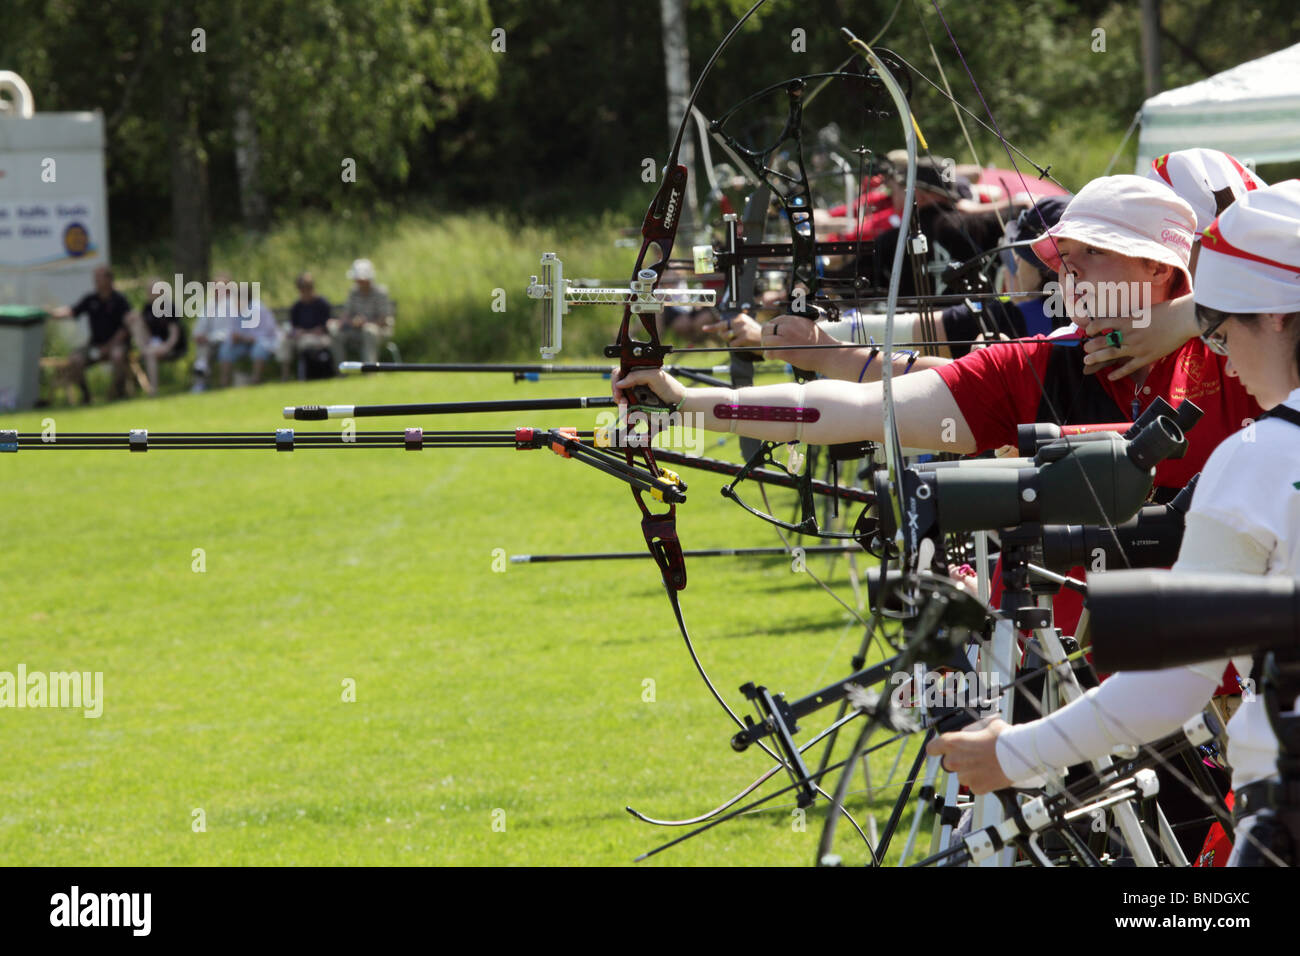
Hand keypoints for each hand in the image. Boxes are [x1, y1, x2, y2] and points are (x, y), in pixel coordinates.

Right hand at [611, 367, 686, 408]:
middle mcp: (635, 384)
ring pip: (620, 400)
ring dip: (620, 404)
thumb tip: (620, 383)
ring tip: (626, 406)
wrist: (679, 406)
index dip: (616, 380)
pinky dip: (625, 413)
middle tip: (622, 400)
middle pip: (617, 387)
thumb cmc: (670, 388)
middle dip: (617, 393)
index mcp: (638, 372)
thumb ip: (636, 376)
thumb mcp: (654, 376)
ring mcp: (635, 396)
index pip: (620, 372)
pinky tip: (628, 414)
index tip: (618, 388)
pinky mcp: (637, 408)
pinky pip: (626, 411)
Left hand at [699, 311, 761, 348]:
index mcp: (740, 317)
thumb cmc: (755, 335)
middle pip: (723, 331)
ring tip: (742, 341)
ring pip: (727, 337)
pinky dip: (736, 346)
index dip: (713, 327)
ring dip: (731, 341)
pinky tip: (744, 344)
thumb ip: (733, 328)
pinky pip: (732, 344)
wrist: (767, 340)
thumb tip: (719, 331)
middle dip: (725, 336)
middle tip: (735, 338)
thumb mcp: (745, 327)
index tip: (704, 328)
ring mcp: (742, 329)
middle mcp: (740, 322)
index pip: (723, 323)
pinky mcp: (744, 337)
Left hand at [760, 313, 833, 366]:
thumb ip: (795, 325)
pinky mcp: (785, 351)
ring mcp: (786, 339)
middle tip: (769, 344)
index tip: (773, 335)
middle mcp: (788, 327)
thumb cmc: (819, 343)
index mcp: (794, 319)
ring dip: (766, 346)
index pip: (775, 321)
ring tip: (770, 351)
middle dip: (766, 336)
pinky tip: (770, 357)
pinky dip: (768, 355)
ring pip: (766, 339)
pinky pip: (769, 351)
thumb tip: (783, 327)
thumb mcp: (807, 326)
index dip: (771, 329)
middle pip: (767, 329)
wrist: (829, 354)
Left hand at [926, 716, 1012, 793]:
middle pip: (947, 763)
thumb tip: (974, 731)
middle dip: (958, 761)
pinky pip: (975, 786)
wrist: (1021, 755)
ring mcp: (966, 776)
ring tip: (985, 765)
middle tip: (973, 757)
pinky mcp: (977, 788)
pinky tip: (991, 774)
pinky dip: (981, 782)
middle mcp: (955, 760)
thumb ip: (974, 730)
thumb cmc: (1004, 739)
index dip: (936, 748)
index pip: (932, 748)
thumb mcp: (986, 725)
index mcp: (953, 743)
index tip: (939, 749)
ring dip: (970, 772)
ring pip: (962, 776)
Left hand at [1081, 296, 1196, 380]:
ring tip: (1087, 360)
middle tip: (1085, 349)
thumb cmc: (1167, 311)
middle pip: (1104, 341)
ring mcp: (1138, 347)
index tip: (1089, 330)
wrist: (1185, 319)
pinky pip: (1129, 367)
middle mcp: (1130, 334)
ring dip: (1097, 358)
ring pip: (1112, 354)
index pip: (1103, 323)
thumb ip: (1130, 318)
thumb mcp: (1144, 311)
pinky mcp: (1147, 356)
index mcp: (1128, 320)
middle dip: (1092, 346)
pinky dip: (1118, 373)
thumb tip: (1119, 321)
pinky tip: (1110, 377)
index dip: (1093, 327)